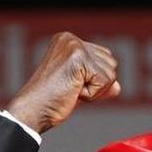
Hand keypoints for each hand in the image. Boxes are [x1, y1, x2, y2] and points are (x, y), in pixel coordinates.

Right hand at [6, 32, 120, 133]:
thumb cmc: (51, 101)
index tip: (70, 85)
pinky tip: (72, 92)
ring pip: (110, 73)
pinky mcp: (79, 58)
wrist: (33, 111)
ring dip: (94, 90)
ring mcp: (74, 46)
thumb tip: (118, 87)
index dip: (94, 80)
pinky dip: (92, 95)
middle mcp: (71, 39)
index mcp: (68, 41)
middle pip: (111, 64)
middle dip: (96, 84)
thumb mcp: (80, 88)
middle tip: (70, 89)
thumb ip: (100, 83)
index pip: (105, 59)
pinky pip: (105, 82)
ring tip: (70, 90)